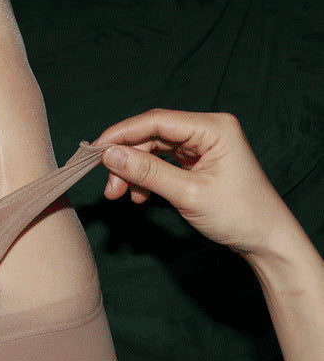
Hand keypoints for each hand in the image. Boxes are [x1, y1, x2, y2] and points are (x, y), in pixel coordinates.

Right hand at [93, 109, 294, 258]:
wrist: (264, 239)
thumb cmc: (238, 214)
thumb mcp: (187, 193)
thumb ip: (147, 172)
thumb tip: (110, 155)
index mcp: (212, 128)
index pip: (157, 121)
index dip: (122, 134)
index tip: (96, 150)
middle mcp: (206, 131)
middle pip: (152, 136)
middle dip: (127, 161)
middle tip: (110, 187)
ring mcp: (201, 147)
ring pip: (153, 152)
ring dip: (133, 173)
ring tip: (121, 196)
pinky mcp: (196, 163)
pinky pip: (161, 165)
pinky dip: (146, 180)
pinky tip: (140, 197)